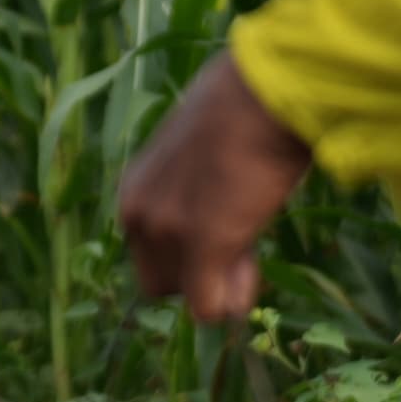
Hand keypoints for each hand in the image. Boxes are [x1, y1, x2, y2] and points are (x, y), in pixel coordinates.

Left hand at [114, 49, 313, 325]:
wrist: (267, 92)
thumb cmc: (244, 115)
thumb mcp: (199, 158)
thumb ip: (191, 193)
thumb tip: (218, 217)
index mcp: (134, 191)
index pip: (148, 254)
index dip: (187, 255)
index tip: (222, 227)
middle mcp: (137, 213)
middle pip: (160, 284)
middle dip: (201, 276)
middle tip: (241, 241)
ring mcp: (166, 230)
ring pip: (187, 297)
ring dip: (221, 285)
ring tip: (248, 242)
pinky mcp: (201, 243)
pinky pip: (208, 309)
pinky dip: (232, 300)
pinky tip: (251, 262)